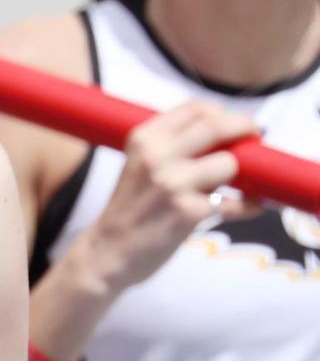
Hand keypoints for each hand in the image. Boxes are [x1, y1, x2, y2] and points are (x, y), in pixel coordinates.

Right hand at [75, 100, 259, 290]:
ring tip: (241, 186)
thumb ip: (173, 148)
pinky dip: (248, 206)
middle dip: (246, 130)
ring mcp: (172, 183)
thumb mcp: (138, 166)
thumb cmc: (128, 211)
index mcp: (143, 139)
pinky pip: (235, 203)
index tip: (233, 127)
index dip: (223, 114)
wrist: (106, 252)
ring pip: (229, 163)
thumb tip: (225, 138)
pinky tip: (247, 207)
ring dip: (243, 176)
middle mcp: (156, 156)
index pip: (195, 108)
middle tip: (254, 141)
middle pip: (217, 125)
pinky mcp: (188, 212)